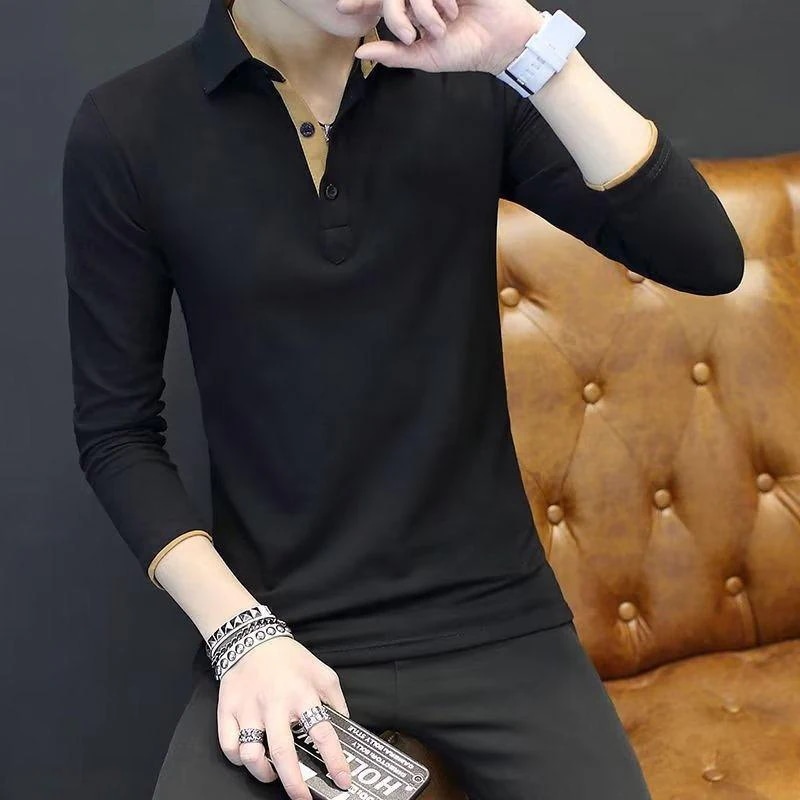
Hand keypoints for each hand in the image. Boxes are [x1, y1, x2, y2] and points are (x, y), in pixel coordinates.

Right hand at [216, 636, 351, 799]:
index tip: (343, 779)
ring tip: (273, 775)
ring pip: (252, 754)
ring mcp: (249, 708)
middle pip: (284, 753)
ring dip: (264, 774)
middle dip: (295, 784)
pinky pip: (229, 746)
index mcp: (303, 694)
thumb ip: (336, 701)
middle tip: (304, 798)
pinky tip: (251, 756)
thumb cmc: (290, 659)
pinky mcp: (227, 710)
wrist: (252, 639)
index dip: (334, 760)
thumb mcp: (322, 673)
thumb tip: (345, 730)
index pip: (323, 732)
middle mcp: (275, 704)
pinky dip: (239, 759)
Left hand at [339, 0, 544, 74]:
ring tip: (441, 26)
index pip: (382, 2)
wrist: (501, 40)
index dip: (362, 2)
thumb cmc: (466, 50)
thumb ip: (393, 54)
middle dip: (390, 9)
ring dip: (423, 10)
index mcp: (412, 9)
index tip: (343, 8)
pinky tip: (453, 9)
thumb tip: (360, 53)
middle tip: (400, 28)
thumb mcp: (424, 57)